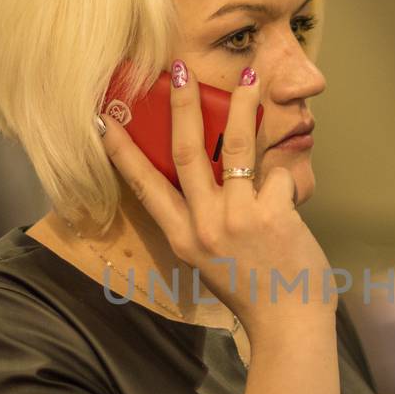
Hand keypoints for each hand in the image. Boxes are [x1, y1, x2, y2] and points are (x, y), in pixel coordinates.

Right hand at [99, 59, 335, 338]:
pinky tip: (291, 187)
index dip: (124, 152)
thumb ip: (202, 221)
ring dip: (242, 108)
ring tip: (252, 77)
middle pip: (185, 152)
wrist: (288, 323)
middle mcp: (203, 226)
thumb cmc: (252, 290)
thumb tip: (208, 177)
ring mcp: (237, 219)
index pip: (145, 186)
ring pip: (233, 148)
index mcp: (182, 238)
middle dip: (182, 106)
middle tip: (178, 70)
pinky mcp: (273, 216)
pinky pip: (278, 175)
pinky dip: (285, 173)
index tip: (103, 120)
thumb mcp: (210, 259)